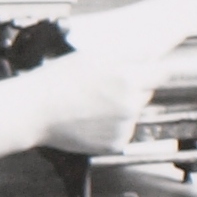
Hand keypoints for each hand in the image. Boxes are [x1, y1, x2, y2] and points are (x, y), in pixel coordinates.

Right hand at [29, 49, 159, 157]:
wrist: (34, 111)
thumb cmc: (56, 80)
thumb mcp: (92, 56)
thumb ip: (128, 54)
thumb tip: (153, 52)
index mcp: (128, 79)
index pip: (163, 72)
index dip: (159, 69)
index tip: (158, 69)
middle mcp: (131, 104)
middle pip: (146, 93)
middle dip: (132, 88)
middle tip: (103, 86)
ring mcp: (124, 126)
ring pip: (132, 112)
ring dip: (120, 107)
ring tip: (90, 104)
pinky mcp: (116, 143)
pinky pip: (121, 130)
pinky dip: (111, 126)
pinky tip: (90, 119)